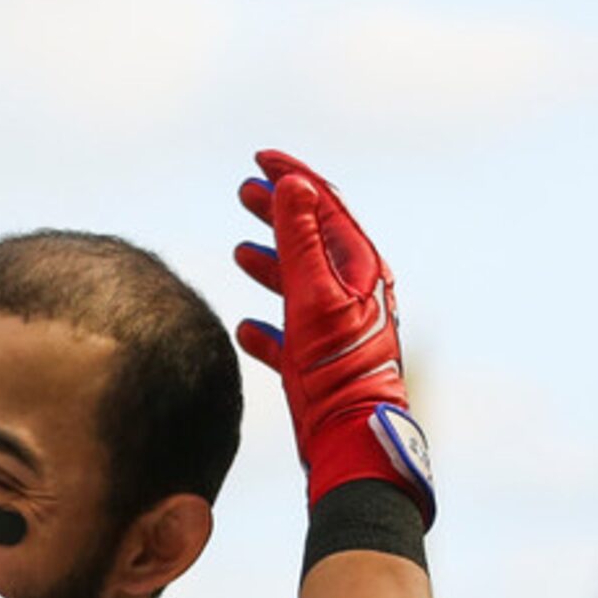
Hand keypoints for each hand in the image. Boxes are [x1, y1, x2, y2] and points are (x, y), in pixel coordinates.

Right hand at [232, 150, 434, 523]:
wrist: (350, 439)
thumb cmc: (338, 368)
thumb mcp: (315, 295)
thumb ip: (302, 240)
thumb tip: (294, 184)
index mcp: (359, 268)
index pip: (325, 205)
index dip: (292, 177)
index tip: (259, 158)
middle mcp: (351, 294)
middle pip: (312, 239)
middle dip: (278, 212)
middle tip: (243, 192)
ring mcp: (335, 330)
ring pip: (299, 284)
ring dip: (270, 263)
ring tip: (238, 250)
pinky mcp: (318, 365)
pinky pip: (289, 336)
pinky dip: (266, 327)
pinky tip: (245, 328)